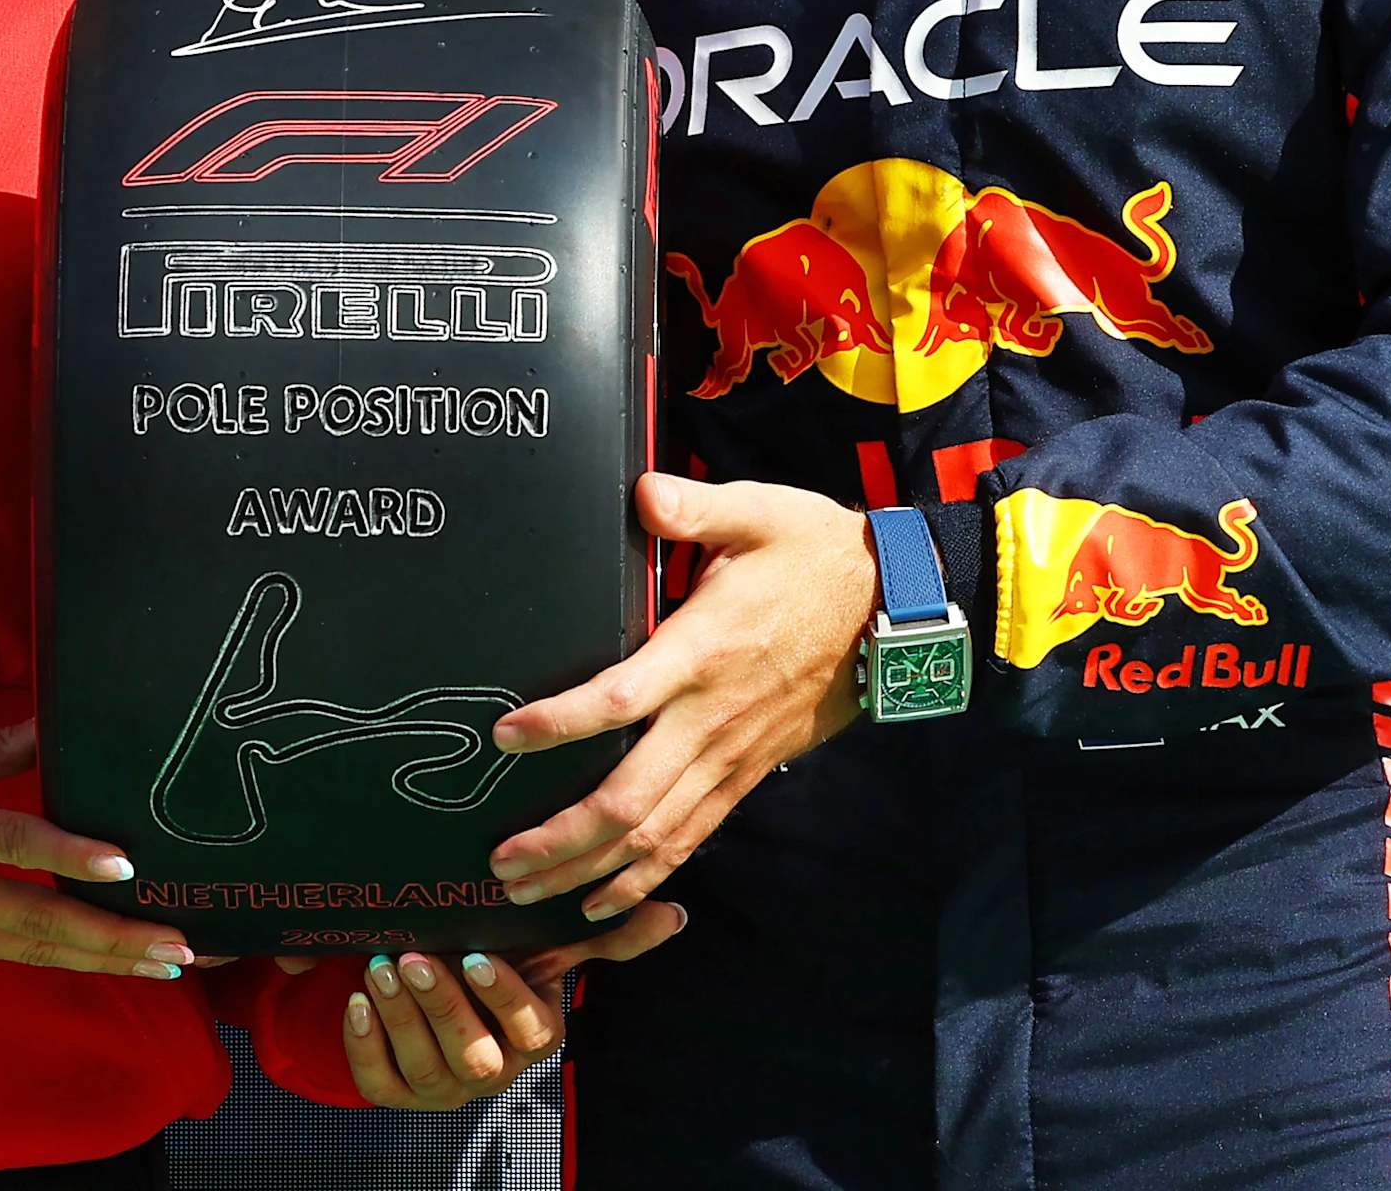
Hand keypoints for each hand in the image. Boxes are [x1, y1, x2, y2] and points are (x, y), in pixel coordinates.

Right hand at [0, 719, 189, 978]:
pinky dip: (63, 956)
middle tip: (183, 945)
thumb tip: (53, 721)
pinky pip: (11, 954)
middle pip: (44, 923)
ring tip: (166, 962)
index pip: (16, 843)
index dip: (72, 854)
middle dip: (118, 939)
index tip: (126, 864)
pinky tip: (106, 958)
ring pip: (37, 951)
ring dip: (106, 959)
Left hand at [340, 903, 683, 1108]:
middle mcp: (493, 1070)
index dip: (501, 997)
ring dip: (399, 1017)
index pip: (527, 1029)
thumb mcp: (546, 942)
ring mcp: (443, 1087)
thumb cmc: (497, 956)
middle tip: (414, 956)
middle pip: (472, 1055)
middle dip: (441, 1006)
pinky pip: (379, 1083)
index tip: (476, 954)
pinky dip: (364, 1045)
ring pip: (423, 1068)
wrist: (435, 982)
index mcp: (533, 1035)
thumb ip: (602, 934)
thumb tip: (673, 915)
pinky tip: (357, 1001)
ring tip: (380, 966)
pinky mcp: (397, 1091)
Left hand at [485, 473, 875, 919]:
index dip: (561, 723)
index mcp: (703, 652)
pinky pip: (691, 837)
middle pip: (630, 798)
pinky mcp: (747, 773)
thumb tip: (643, 490)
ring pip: (656, 834)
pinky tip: (604, 899)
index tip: (506, 735)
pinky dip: (645, 876)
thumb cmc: (816, 555)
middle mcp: (711, 718)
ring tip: (528, 892)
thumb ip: (695, 506)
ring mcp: (731, 755)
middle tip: (500, 859)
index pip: (621, 700)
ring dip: (590, 869)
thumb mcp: (760, 512)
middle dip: (562, 837)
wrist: (890, 608)